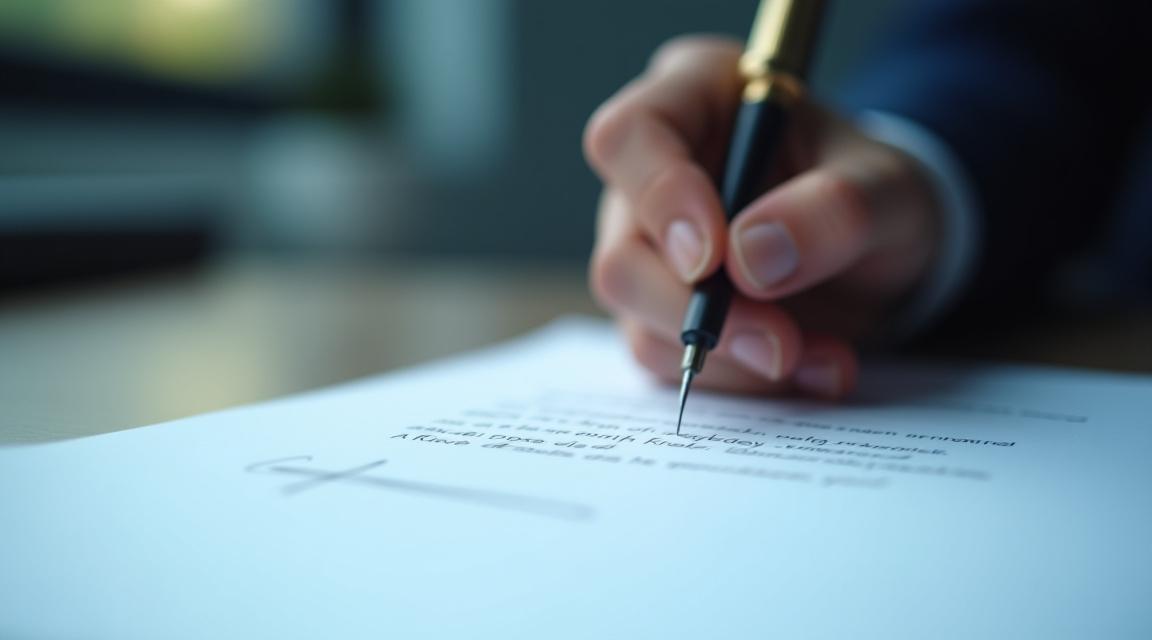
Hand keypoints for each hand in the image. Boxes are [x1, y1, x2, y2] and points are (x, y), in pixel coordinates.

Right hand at [584, 37, 941, 398]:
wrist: (881, 250)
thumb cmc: (874, 191)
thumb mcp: (888, 188)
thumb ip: (836, 210)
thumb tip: (750, 258)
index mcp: (693, 99)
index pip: (630, 137)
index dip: (659, 198)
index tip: (713, 258)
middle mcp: (652, 176)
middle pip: (622, 253)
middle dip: (698, 313)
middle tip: (779, 344)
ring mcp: (649, 250)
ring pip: (641, 323)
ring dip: (732, 360)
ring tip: (821, 358)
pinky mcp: (661, 312)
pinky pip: (675, 362)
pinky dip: (743, 382)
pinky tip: (811, 368)